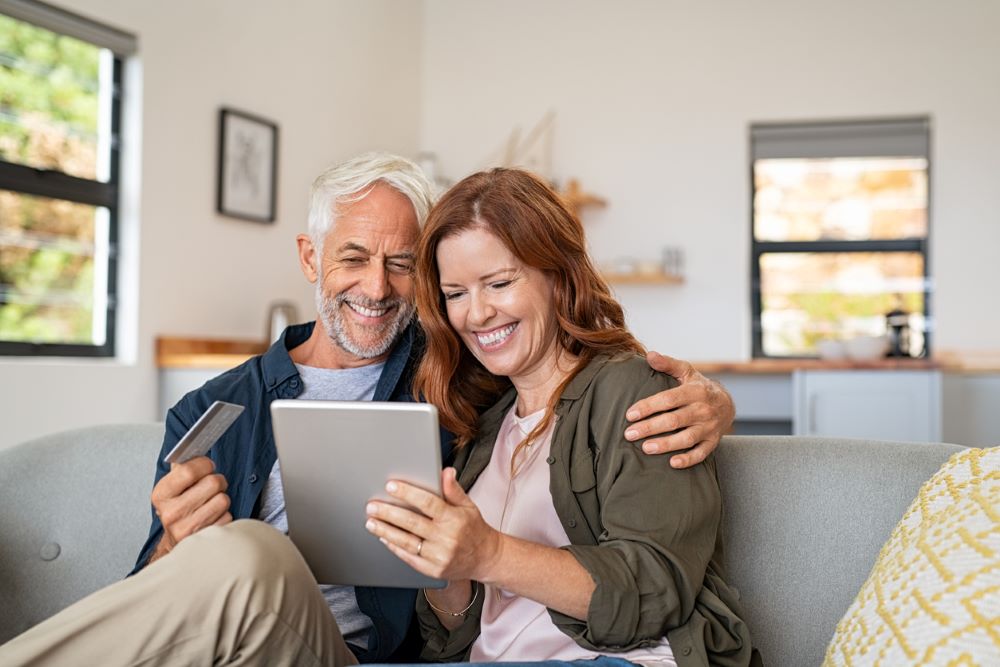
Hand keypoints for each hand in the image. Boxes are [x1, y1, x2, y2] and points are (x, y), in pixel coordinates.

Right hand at [149, 456, 231, 560]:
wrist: (175, 541)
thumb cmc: (178, 508)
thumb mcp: (172, 487)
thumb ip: (181, 467)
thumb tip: (193, 449)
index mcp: (161, 495)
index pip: (188, 470)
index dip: (204, 464)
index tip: (207, 465)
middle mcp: (171, 513)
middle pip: (213, 483)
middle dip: (217, 481)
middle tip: (212, 486)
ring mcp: (187, 529)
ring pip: (223, 500)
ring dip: (221, 498)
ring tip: (211, 502)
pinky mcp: (204, 538)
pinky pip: (228, 517)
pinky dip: (224, 515)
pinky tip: (213, 517)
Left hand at [365, 467, 500, 581]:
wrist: (485, 558)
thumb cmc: (474, 529)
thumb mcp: (468, 506)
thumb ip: (453, 490)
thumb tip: (445, 472)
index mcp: (455, 519)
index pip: (428, 503)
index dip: (408, 493)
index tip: (390, 486)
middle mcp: (447, 538)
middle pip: (412, 523)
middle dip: (389, 513)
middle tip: (372, 506)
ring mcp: (439, 556)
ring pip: (407, 542)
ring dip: (386, 531)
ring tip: (371, 522)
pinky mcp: (433, 570)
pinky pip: (409, 558)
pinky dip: (395, 547)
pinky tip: (384, 538)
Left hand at [625, 351, 735, 467]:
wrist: (727, 404)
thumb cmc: (699, 387)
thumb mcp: (687, 372)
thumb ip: (668, 364)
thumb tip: (650, 355)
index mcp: (695, 391)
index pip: (668, 399)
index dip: (648, 406)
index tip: (630, 414)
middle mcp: (703, 410)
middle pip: (674, 420)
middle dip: (650, 428)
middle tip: (629, 434)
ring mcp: (709, 427)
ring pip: (686, 438)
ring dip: (666, 445)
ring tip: (645, 448)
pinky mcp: (713, 442)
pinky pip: (701, 453)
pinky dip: (688, 460)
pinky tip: (672, 463)